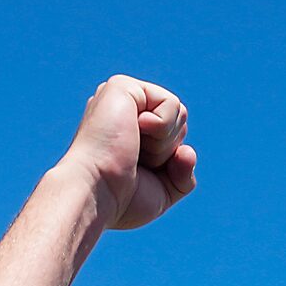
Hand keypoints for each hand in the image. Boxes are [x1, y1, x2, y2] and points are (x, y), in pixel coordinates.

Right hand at [62, 75, 198, 231]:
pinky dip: (162, 128)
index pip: (176, 136)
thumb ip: (183, 172)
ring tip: (132, 149)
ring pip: (179, 113)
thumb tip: (188, 150)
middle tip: (135, 161)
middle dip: (168, 151)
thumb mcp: (163, 190)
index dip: (169, 162)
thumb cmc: (121, 199)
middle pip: (181, 122)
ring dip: (164, 143)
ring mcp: (122, 96)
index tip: (139, 174)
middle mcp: (125, 109)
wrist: (97, 194)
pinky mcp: (122, 86)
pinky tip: (134, 132)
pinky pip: (171, 103)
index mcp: (130, 129)